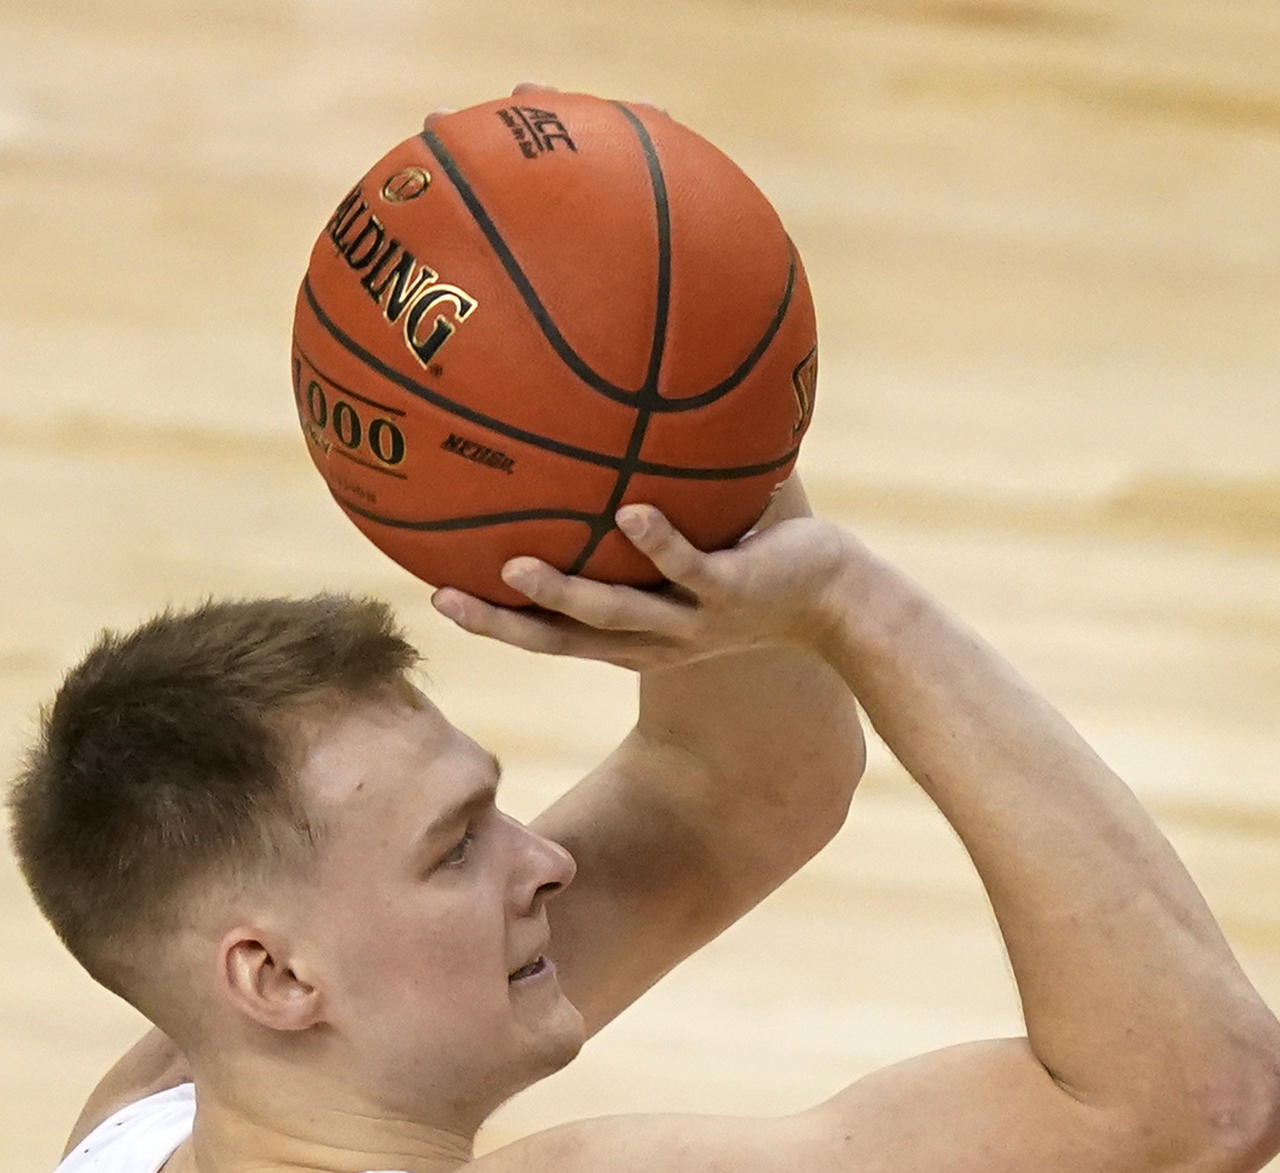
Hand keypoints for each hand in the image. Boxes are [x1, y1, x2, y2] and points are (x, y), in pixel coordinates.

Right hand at [433, 504, 874, 673]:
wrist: (840, 599)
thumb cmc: (760, 565)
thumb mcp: (694, 544)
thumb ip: (642, 502)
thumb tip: (595, 424)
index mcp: (635, 636)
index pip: (552, 636)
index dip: (497, 624)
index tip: (439, 598)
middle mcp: (656, 640)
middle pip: (564, 641)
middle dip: (504, 625)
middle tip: (444, 599)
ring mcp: (694, 619)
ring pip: (618, 613)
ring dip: (565, 592)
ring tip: (516, 566)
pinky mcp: (736, 591)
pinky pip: (691, 565)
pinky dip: (661, 542)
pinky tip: (632, 513)